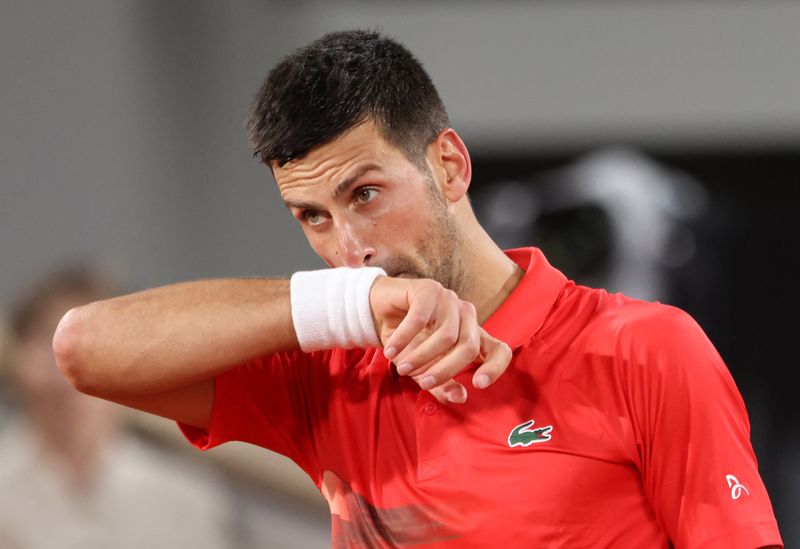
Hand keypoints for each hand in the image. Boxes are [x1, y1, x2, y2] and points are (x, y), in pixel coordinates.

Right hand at [370, 276, 511, 403]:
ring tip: (402, 368)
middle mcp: (467, 316)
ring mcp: (450, 300)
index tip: (477, 384)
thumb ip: (442, 385)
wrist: (378, 313)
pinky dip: (404, 338)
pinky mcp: (430, 289)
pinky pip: (420, 319)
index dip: (495, 367)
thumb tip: (460, 398)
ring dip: (421, 356)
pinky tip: (390, 350)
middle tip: (423, 382)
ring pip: (446, 335)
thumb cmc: (407, 342)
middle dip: (445, 370)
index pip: (499, 350)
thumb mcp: (424, 369)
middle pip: (468, 347)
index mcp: (473, 335)